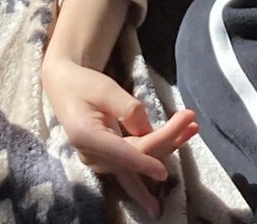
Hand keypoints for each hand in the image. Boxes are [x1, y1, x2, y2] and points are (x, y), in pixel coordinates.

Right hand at [42, 56, 197, 218]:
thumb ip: (127, 109)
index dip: (145, 163)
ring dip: (168, 145)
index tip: (165, 173)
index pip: (123, 155)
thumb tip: (148, 130)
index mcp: (87, 137)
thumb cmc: (82, 84)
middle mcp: (94, 155)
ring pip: (140, 159)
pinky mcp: (110, 158)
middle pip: (138, 154)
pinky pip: (136, 159)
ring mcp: (101, 160)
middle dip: (167, 140)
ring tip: (192, 129)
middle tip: (191, 120)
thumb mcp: (104, 89)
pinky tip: (178, 140)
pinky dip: (157, 149)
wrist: (64, 86)